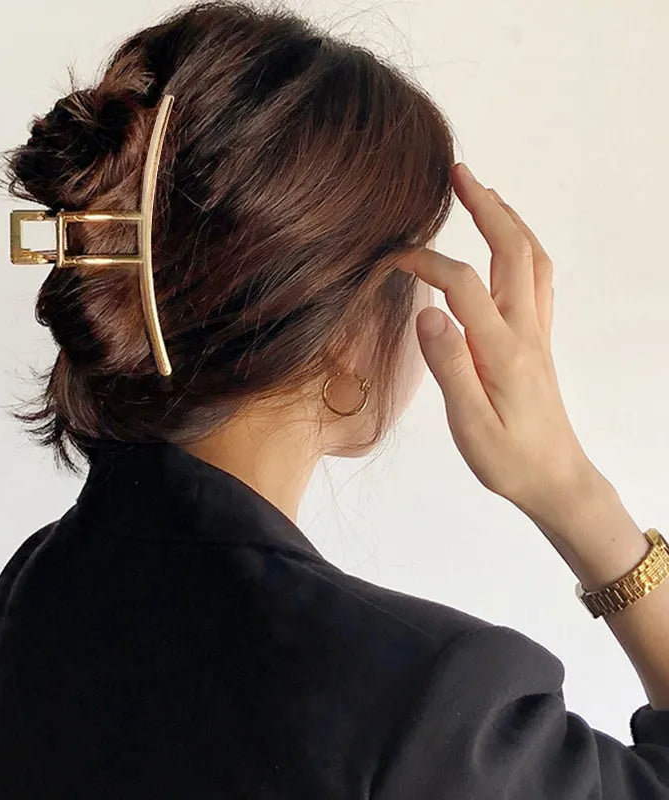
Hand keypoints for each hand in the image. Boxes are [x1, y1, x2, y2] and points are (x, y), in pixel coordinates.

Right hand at [397, 163, 601, 520]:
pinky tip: (507, 245)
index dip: (425, 260)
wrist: (555, 479)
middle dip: (485, 206)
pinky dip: (521, 248)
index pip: (461, 283)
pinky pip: (538, 279)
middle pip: (512, 251)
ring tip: (483, 194)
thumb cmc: (507, 458)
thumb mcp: (470, 423)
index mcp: (502, 349)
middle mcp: (525, 330)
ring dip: (508, 220)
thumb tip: (428, 310)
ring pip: (531, 260)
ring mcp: (537, 332)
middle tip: (459, 173)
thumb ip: (450, 365)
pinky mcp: (538, 340)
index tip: (392, 257)